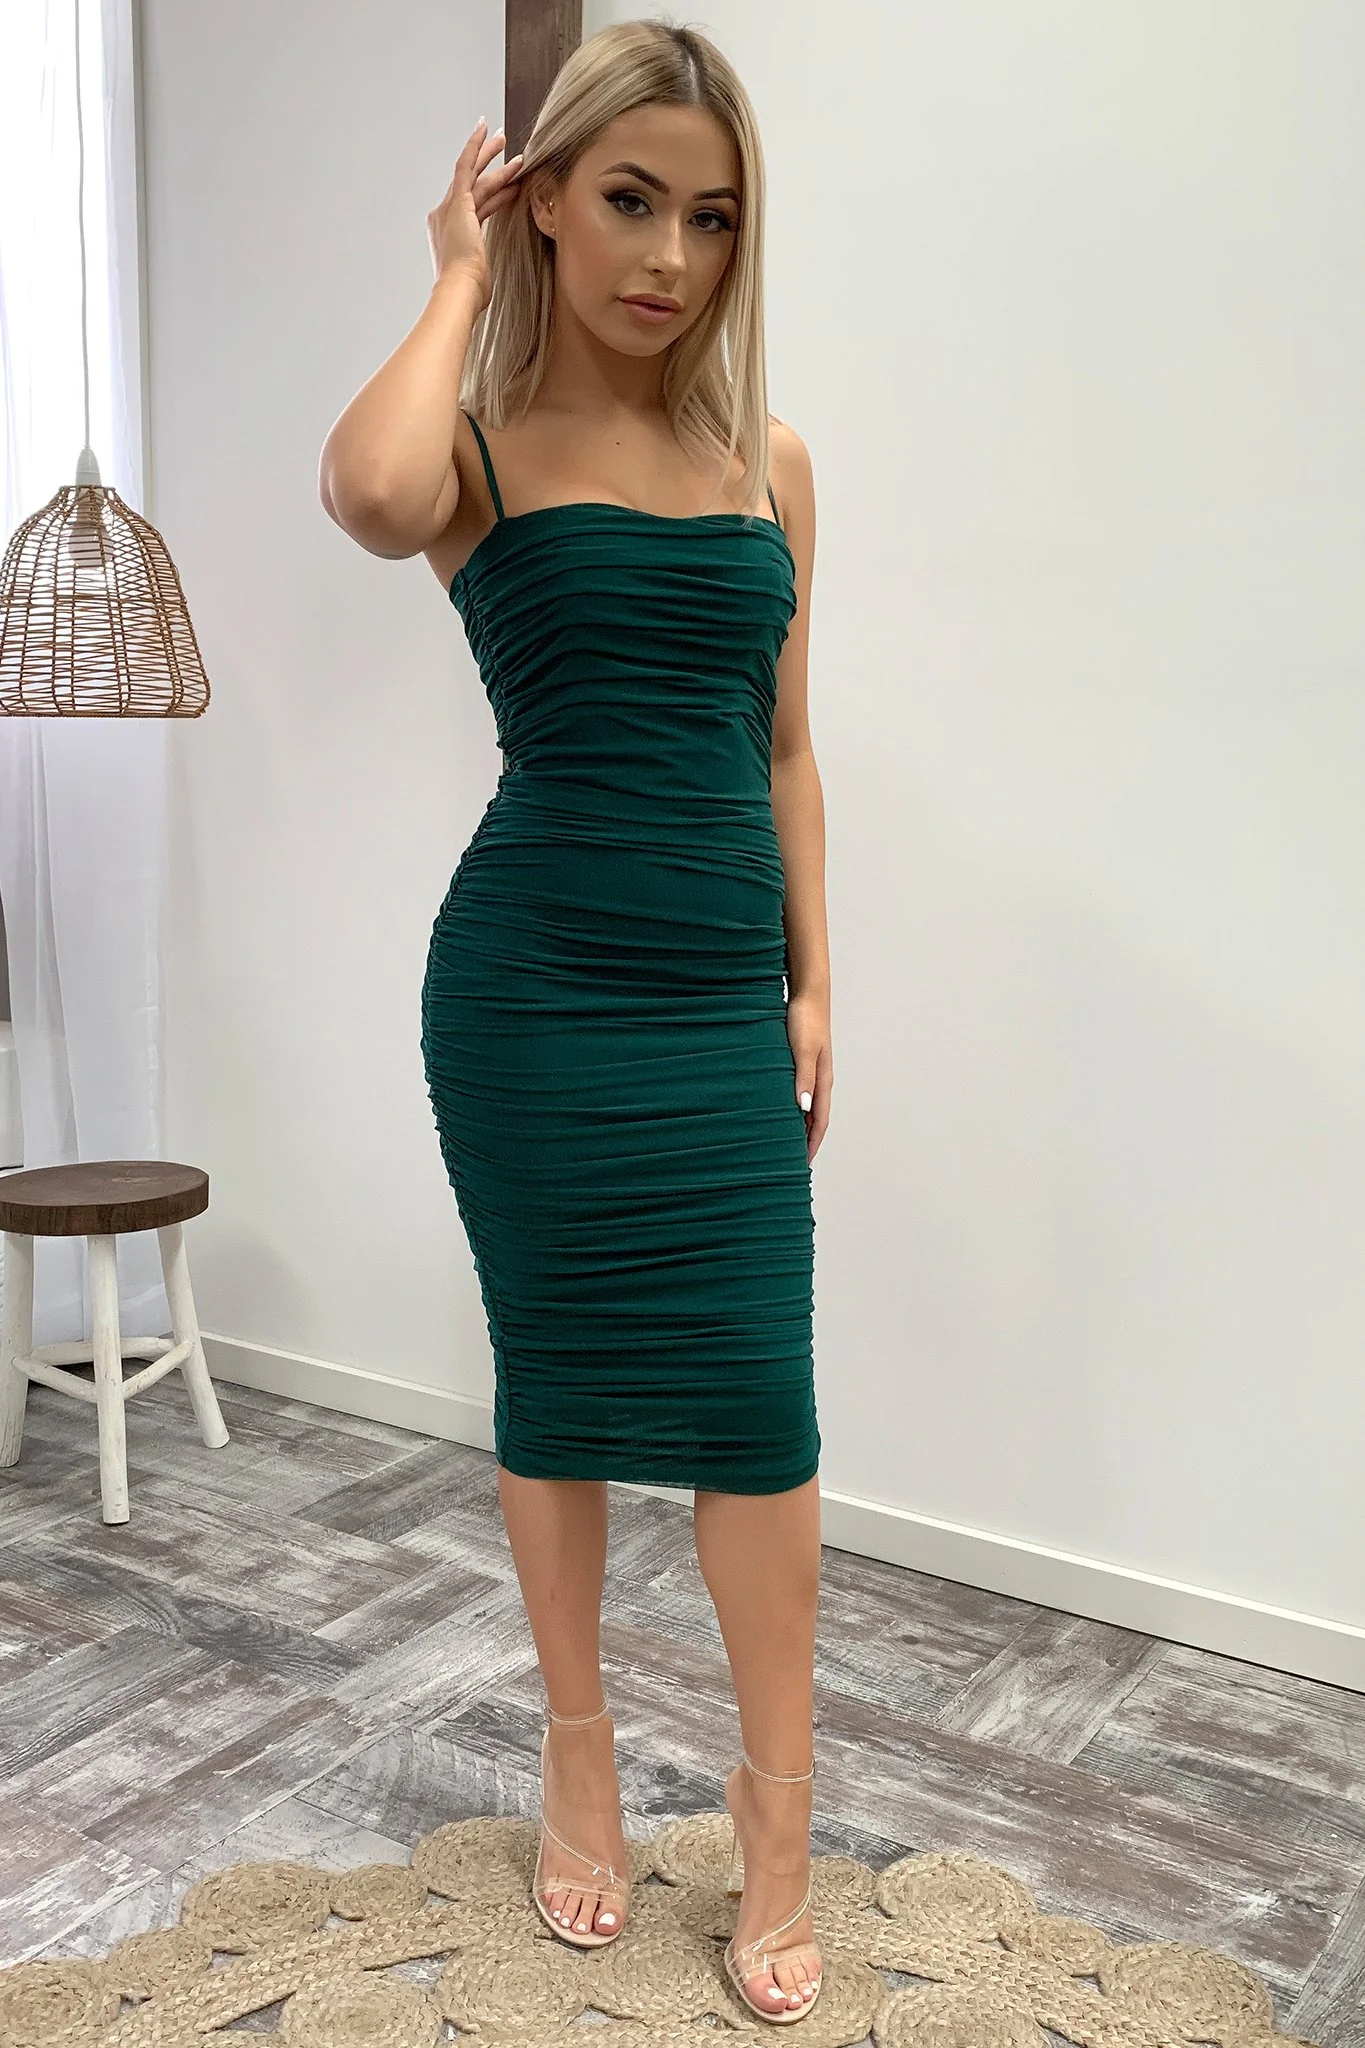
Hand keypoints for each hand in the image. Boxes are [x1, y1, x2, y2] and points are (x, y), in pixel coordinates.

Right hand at [427, 116, 523, 310]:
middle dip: (485, 162)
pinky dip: (475, 148)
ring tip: (505, 140)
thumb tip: (486, 269)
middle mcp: (444, 218)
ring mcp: (449, 209)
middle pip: (469, 184)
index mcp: (450, 235)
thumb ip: (482, 262)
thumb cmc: (469, 291)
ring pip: (472, 174)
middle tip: (499, 143)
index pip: (475, 207)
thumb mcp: (479, 273)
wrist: (459, 290)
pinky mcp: (457, 202)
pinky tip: (487, 134)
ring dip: (490, 156)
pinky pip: (465, 167)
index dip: (490, 192)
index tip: (502, 182)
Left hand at [786, 990, 831, 1165]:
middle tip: (793, 1161)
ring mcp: (812, 1071)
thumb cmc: (806, 1020)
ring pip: (808, 1106)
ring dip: (800, 1125)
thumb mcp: (803, 1051)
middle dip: (807, 1141)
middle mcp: (820, 1079)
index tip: (802, 1164)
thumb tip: (804, 1109)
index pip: (820, 1121)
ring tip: (786, 1142)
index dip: (811, 1143)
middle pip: (816, 1118)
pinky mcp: (803, 1062)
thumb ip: (804, 1079)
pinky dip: (794, 1108)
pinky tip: (782, 1110)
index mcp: (822, 1080)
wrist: (808, 994)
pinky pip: (800, 1093)